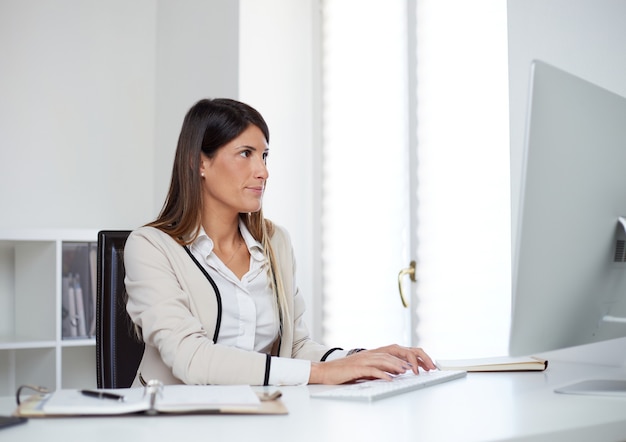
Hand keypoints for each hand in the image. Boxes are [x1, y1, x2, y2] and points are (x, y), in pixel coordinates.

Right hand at [308, 344, 436, 384]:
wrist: (326, 371)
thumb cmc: (347, 371)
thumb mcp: (369, 368)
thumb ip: (383, 367)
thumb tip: (400, 370)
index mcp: (377, 352)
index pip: (401, 349)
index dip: (416, 355)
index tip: (429, 364)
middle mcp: (372, 353)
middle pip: (397, 350)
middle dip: (414, 358)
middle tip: (427, 367)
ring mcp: (364, 359)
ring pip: (385, 358)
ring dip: (399, 365)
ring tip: (410, 371)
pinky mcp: (356, 367)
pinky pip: (371, 370)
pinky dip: (382, 374)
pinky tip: (390, 379)